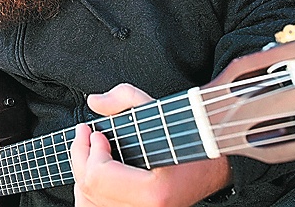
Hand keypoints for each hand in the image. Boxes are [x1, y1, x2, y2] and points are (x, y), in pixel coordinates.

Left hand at [71, 84, 231, 206]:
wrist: (214, 167)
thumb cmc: (190, 138)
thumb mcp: (162, 110)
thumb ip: (124, 98)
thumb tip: (93, 102)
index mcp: (154, 193)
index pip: (98, 176)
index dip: (89, 149)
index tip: (95, 131)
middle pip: (88, 189)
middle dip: (80, 156)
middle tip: (84, 135)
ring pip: (87, 202)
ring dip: (82, 174)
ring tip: (88, 152)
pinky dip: (88, 192)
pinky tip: (93, 173)